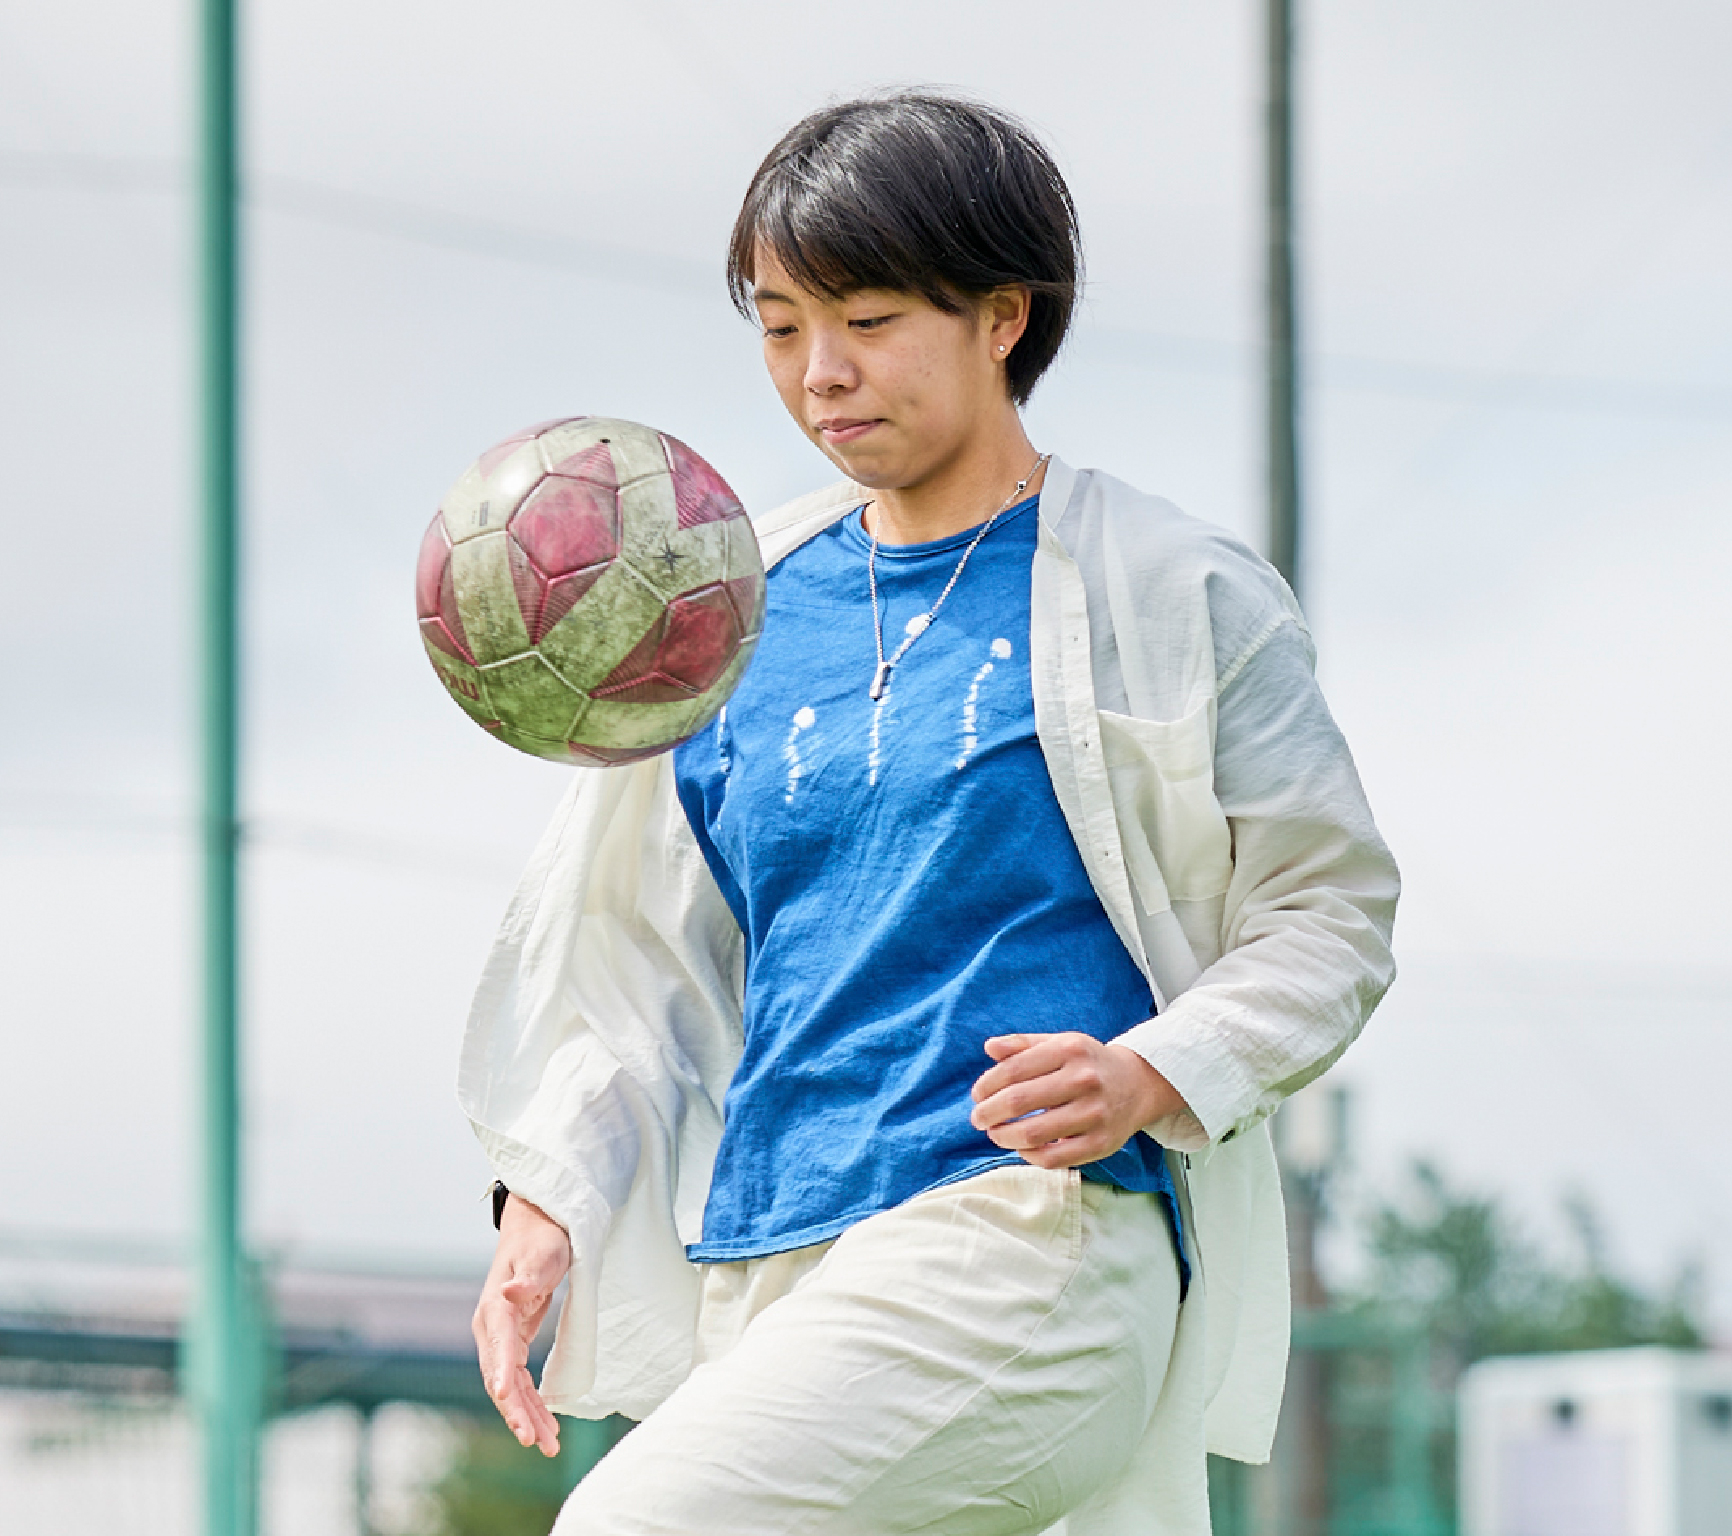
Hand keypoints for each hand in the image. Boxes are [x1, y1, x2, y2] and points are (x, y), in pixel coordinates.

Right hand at [472, 1193, 570, 1455]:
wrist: (537, 1228)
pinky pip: (520, 1381)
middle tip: (535, 1441)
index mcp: (495, 1309)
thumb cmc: (542, 1239)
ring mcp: (500, 1338)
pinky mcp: (513, 1342)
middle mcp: (491, 1328)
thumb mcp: (542, 1254)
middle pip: (500, 1379)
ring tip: (548, 1445)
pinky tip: (546, 1424)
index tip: (510, 1406)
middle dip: (517, 1413)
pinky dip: (531, 1403)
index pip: (499, 1351)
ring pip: (510, 1387)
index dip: (504, 1380)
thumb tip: (509, 1293)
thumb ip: (528, 1277)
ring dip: (527, 1416)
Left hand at [969, 1032, 1185, 1168]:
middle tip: (978, 1118)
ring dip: (1003, 1137)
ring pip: (1033, 1134)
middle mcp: (1085, 1080)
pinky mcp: (1101, 1144)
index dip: (987, 1085)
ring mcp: (1095, 1114)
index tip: (977, 1095)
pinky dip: (1028, 1155)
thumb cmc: (1087, 1063)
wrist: (1138, 1085)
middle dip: (988, 1113)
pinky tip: (1021, 1147)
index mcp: (1070, 1050)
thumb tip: (989, 1048)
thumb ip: (1023, 1045)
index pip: (1014, 1069)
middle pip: (1019, 1101)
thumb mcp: (1060, 1043)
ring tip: (995, 1133)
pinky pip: (1053, 1158)